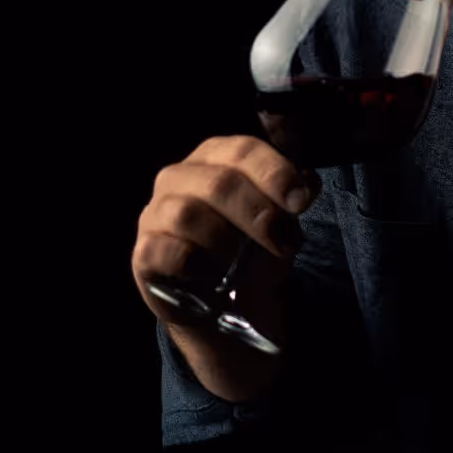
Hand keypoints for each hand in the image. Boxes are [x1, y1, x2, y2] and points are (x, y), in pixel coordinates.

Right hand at [133, 135, 320, 324]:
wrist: (225, 303)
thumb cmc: (251, 250)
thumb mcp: (281, 222)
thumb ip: (294, 198)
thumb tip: (308, 183)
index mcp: (215, 157)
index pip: (242, 150)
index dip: (275, 173)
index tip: (300, 202)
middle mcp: (179, 177)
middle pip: (219, 182)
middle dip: (259, 214)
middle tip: (284, 243)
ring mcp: (155, 213)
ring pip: (188, 214)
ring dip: (228, 242)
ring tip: (246, 264)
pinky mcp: (144, 252)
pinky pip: (163, 250)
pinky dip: (193, 263)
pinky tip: (212, 275)